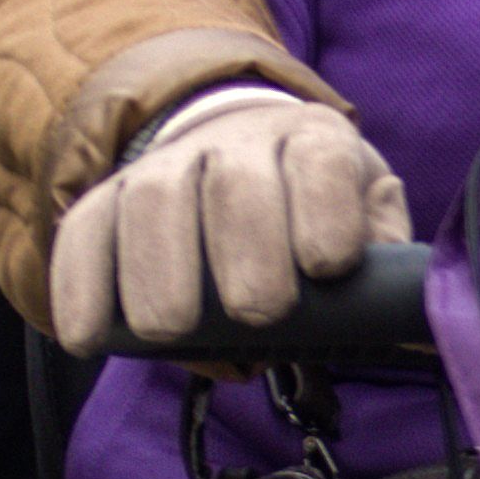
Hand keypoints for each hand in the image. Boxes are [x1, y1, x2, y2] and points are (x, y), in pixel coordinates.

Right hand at [49, 84, 410, 353]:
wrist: (233, 144)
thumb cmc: (310, 202)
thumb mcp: (362, 207)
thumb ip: (383, 243)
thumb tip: (398, 292)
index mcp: (311, 142)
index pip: (320, 160)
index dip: (324, 208)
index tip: (327, 264)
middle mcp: (236, 142)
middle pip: (234, 181)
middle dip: (245, 246)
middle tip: (257, 312)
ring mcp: (166, 164)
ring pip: (153, 198)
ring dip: (158, 268)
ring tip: (167, 331)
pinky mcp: (108, 196)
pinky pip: (84, 229)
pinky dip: (80, 284)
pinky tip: (86, 336)